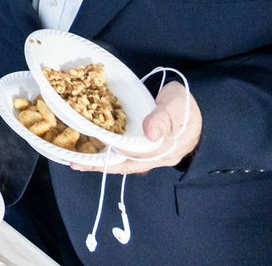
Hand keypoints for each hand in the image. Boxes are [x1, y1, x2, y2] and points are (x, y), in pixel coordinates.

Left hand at [72, 80, 201, 173]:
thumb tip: (151, 133)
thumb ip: (164, 117)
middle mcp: (156, 157)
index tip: (94, 150)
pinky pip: (124, 157)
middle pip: (125, 165)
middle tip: (75, 163)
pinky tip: (92, 153)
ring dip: (100, 162)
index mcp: (165, 149)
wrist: (196, 111)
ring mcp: (150, 156)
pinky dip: (108, 156)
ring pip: (122, 163)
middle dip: (100, 164)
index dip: (115, 152)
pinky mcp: (144, 150)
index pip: (137, 154)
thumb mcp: (177, 105)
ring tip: (77, 161)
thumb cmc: (185, 107)